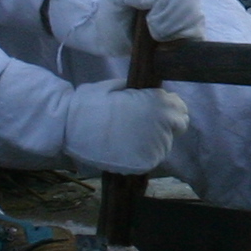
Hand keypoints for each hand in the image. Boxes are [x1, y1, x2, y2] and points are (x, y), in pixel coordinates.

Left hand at [48, 0, 213, 55]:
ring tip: (154, 34)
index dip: (169, 0)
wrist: (110, 31)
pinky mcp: (187, 38)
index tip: (151, 8)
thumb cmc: (115, 5)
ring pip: (196, 25)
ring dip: (172, 33)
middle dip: (168, 20)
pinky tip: (163, 44)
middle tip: (150, 24)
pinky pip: (197, 40)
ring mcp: (188, 18)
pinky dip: (181, 44)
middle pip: (193, 7)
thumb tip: (153, 0)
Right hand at [62, 82, 189, 174]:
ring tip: (129, 137)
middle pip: (177, 127)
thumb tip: (148, 92)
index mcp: (158, 102)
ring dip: (154, 141)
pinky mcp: (146, 163)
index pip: (180, 109)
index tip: (156, 112)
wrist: (71, 126)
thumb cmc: (91, 102)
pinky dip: (143, 154)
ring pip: (165, 144)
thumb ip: (139, 91)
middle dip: (165, 125)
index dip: (169, 110)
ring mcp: (156, 146)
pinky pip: (152, 158)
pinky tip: (126, 147)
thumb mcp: (117, 86)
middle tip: (143, 126)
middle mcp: (163, 124)